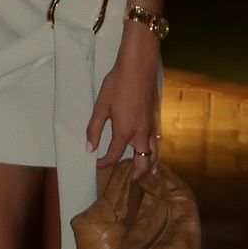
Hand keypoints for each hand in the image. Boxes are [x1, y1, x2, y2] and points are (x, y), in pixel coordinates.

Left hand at [85, 33, 160, 178]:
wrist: (139, 68)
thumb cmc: (118, 85)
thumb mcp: (101, 106)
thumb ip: (94, 129)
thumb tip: (89, 148)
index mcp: (125, 132)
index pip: (115, 156)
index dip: (105, 163)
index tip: (98, 165)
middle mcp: (141, 134)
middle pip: (142, 161)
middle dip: (137, 173)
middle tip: (131, 180)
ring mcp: (152, 127)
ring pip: (155, 153)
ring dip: (150, 165)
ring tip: (146, 173)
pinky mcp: (156, 119)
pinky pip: (158, 142)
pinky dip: (156, 152)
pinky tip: (153, 151)